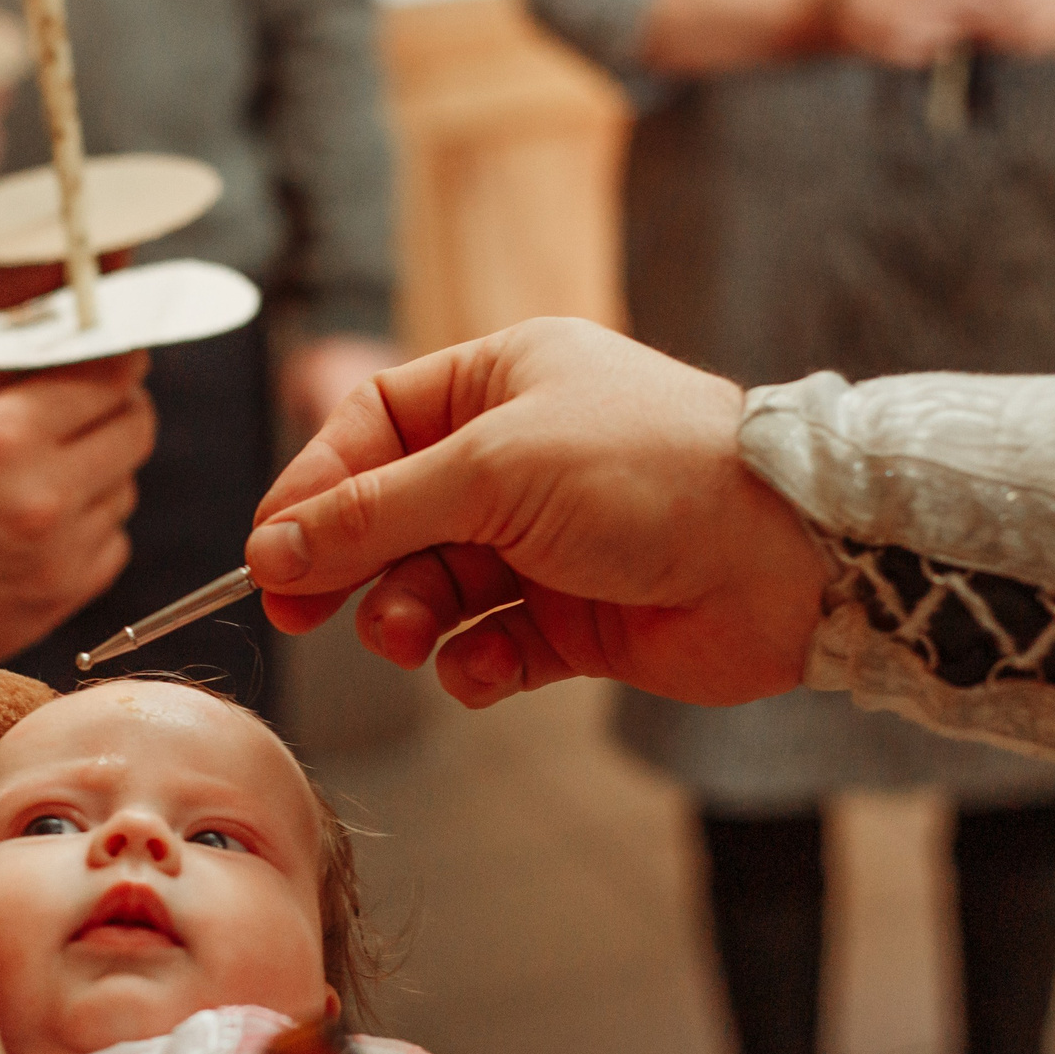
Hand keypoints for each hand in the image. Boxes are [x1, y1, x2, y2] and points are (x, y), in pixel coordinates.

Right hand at [0, 352, 152, 663]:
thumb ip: (4, 381)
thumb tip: (71, 346)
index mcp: (4, 435)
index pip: (108, 375)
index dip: (116, 357)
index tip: (116, 354)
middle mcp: (44, 493)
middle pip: (135, 429)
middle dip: (118, 408)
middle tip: (92, 407)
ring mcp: (60, 552)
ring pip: (125, 486)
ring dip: (100, 470)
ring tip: (49, 473)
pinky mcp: (64, 596)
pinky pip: (112, 541)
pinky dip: (91, 526)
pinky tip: (44, 525)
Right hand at [242, 317, 824, 711]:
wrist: (785, 560)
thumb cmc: (654, 475)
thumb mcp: (492, 473)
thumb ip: (375, 514)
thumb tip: (274, 545)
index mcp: (500, 384)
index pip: (371, 429)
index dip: (314, 489)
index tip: (269, 551)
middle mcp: (519, 458)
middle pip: (392, 514)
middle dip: (351, 566)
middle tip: (299, 613)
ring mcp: (545, 542)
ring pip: (433, 587)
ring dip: (410, 619)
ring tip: (413, 637)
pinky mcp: (574, 619)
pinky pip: (489, 646)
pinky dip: (473, 665)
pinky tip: (480, 669)